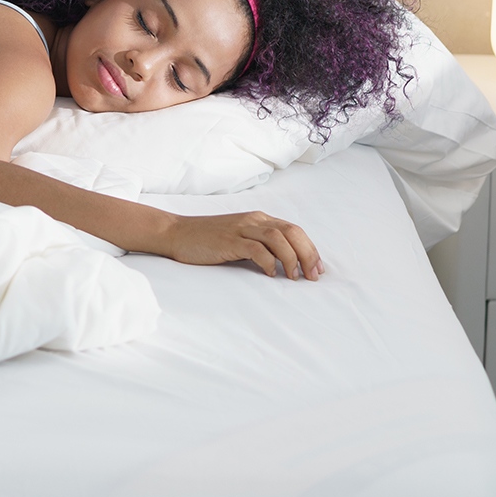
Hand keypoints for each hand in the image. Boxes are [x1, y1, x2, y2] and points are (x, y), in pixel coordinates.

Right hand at [164, 211, 323, 280]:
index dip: (310, 249)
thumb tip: (284, 265)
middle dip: (308, 254)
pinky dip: (268, 261)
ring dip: (292, 258)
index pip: (294, 230)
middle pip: (292, 232)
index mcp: (259, 219)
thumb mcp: (239, 239)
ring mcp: (241, 229)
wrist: (177, 233)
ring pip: (278, 238)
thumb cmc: (208, 241)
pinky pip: (256, 248)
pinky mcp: (229, 240)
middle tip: (314, 276)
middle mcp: (254, 220)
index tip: (318, 269)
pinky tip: (270, 274)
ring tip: (295, 277)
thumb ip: (260, 245)